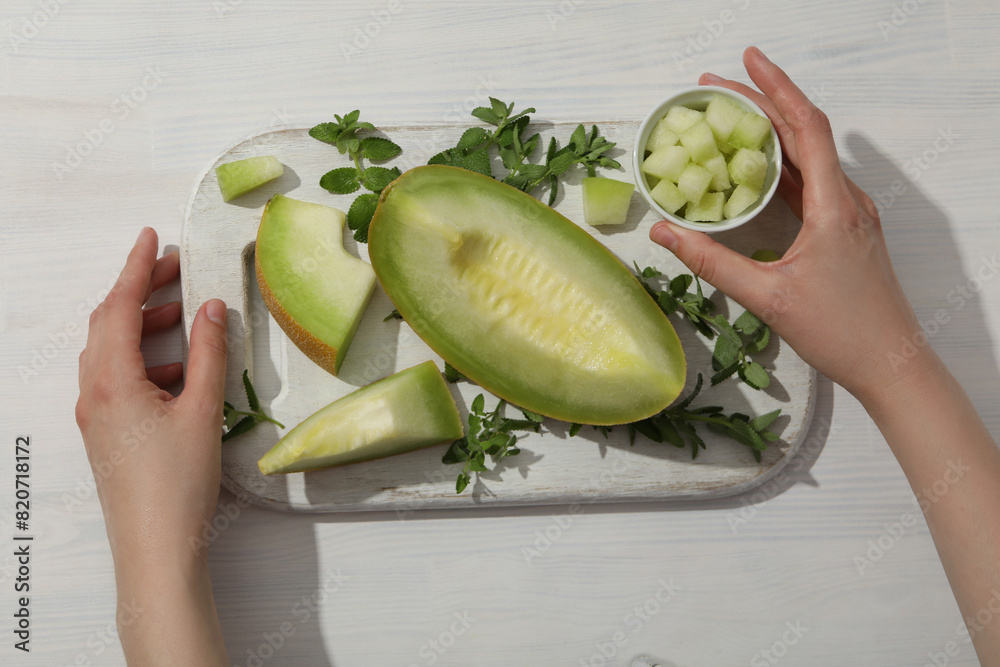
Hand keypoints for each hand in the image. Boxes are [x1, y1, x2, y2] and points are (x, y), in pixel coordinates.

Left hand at [76, 227, 228, 664]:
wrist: (156, 547)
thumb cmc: (178, 482)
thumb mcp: (202, 410)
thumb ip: (208, 353)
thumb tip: (211, 308)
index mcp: (111, 380)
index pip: (117, 307)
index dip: (136, 267)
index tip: (151, 237)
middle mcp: (94, 393)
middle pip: (108, 325)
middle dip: (140, 292)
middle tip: (175, 270)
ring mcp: (96, 416)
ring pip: (111, 353)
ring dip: (143, 327)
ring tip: (183, 317)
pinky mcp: (107, 434)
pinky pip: (117, 380)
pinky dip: (145, 361)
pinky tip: (180, 372)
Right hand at [649, 47, 926, 402]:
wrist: (890, 363)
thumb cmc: (839, 331)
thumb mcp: (767, 297)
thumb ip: (711, 261)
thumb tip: (664, 231)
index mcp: (833, 205)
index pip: (805, 126)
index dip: (775, 87)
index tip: (746, 60)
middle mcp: (846, 200)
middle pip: (803, 133)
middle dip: (760, 103)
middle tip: (714, 88)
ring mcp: (848, 214)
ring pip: (808, 156)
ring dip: (770, 133)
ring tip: (727, 119)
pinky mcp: (844, 230)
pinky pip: (811, 182)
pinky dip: (781, 165)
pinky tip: (754, 169)